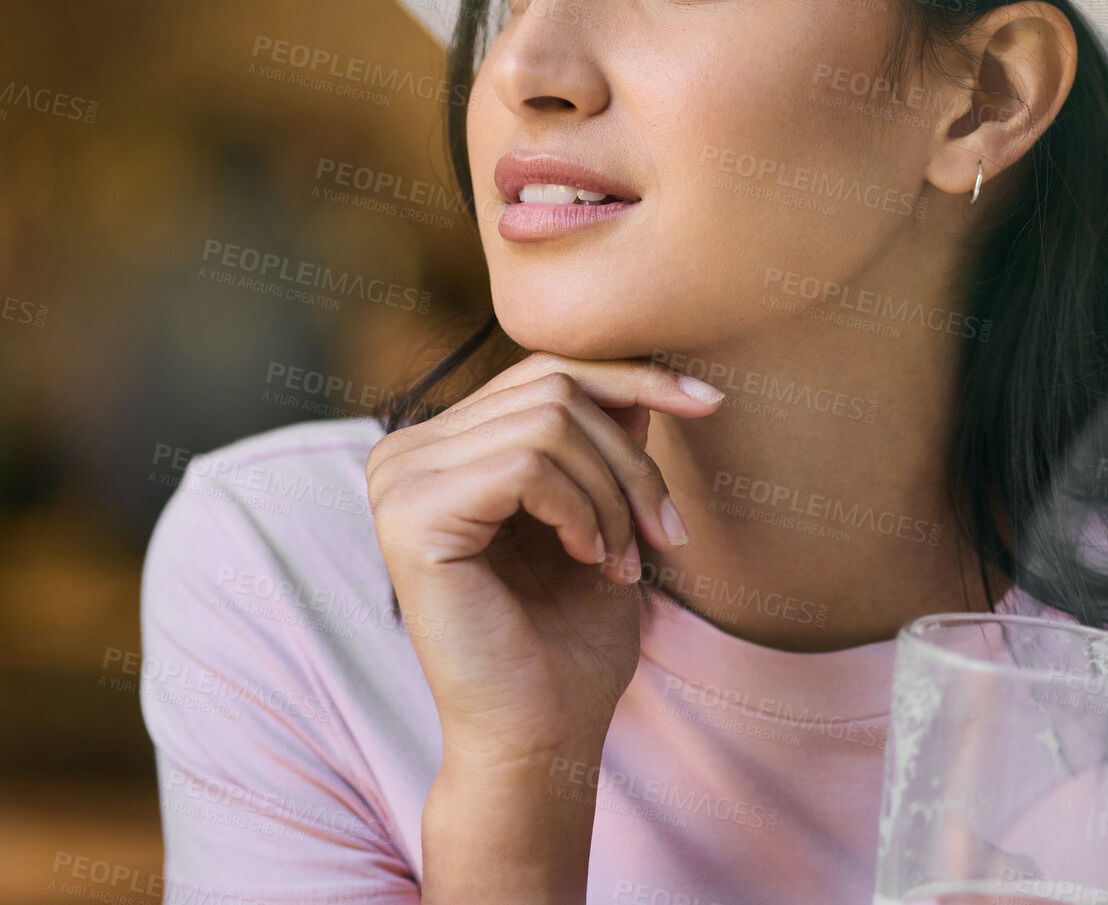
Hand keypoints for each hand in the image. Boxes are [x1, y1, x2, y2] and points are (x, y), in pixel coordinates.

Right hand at [366, 351, 722, 759]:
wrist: (541, 735)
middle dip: (630, 460)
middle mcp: (405, 452)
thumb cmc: (568, 636)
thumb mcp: (603, 513)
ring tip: (623, 561)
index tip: (709, 402)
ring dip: (614, 495)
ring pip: (550, 424)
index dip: (630, 377)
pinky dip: (582, 512)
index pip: (544, 371)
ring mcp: (398, 480)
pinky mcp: (412, 516)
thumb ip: (604, 441)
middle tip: (664, 536)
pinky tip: (586, 561)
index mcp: (440, 447)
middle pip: (553, 391)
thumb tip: (640, 375)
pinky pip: (528, 466)